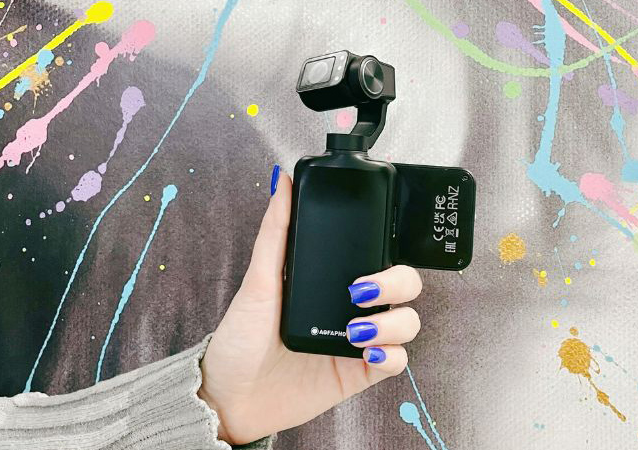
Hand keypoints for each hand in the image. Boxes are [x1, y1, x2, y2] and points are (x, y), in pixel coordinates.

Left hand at [197, 169, 422, 444]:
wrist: (229, 397)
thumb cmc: (239, 338)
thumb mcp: (257, 280)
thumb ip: (275, 231)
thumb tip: (282, 181)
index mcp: (331, 281)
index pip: (378, 257)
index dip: (389, 250)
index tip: (376, 246)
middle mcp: (351, 308)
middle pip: (405, 285)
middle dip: (397, 282)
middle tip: (359, 291)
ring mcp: (359, 341)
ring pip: (408, 322)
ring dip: (394, 321)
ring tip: (355, 330)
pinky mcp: (360, 374)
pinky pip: (397, 361)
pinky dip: (392, 353)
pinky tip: (366, 350)